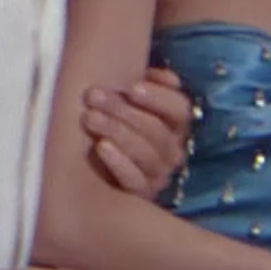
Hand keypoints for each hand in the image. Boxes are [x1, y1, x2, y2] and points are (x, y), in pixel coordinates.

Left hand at [81, 67, 190, 197]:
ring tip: (90, 117)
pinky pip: (136, 183)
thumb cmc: (111, 117)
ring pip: (147, 155)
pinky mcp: (140, 195)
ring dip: (117, 132)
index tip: (131, 87)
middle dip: (123, 111)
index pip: (180, 109)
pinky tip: (101, 146)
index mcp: (174, 124)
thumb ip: (143, 82)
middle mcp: (172, 151)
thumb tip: (156, 75)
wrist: (90, 160)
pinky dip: (119, 163)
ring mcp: (158, 175)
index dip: (159, 97)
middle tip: (93, 95)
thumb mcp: (125, 96)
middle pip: (157, 131)